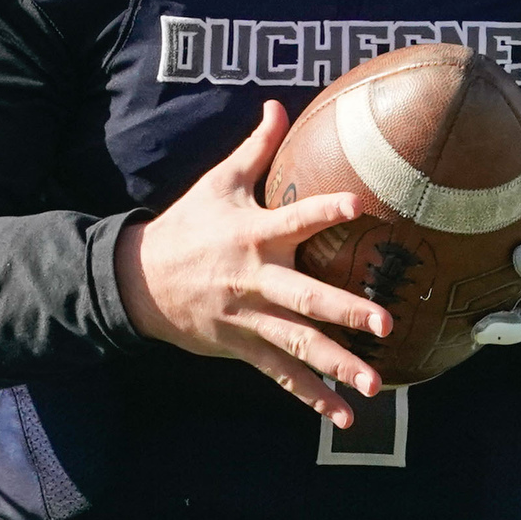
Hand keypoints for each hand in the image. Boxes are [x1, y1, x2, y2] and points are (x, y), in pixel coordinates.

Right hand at [113, 101, 392, 428]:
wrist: (135, 281)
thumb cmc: (186, 226)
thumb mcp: (217, 183)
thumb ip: (255, 148)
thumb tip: (278, 104)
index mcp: (252, 235)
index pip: (295, 219)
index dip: (326, 210)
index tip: (361, 205)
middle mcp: (253, 280)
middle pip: (303, 298)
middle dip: (344, 311)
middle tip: (385, 323)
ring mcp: (247, 319)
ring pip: (297, 346)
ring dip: (336, 367)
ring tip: (375, 385)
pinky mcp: (241, 347)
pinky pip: (281, 376)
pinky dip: (311, 397)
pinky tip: (344, 415)